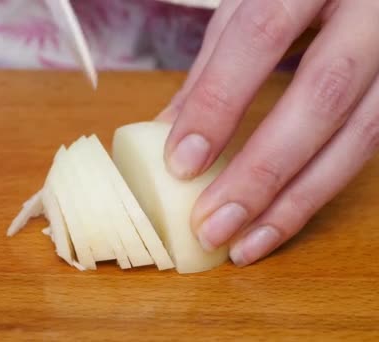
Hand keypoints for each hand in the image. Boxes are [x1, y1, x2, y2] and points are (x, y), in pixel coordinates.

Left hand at [157, 0, 378, 266]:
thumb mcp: (252, 5)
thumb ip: (214, 66)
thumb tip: (169, 132)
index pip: (262, 34)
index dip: (220, 101)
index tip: (181, 163)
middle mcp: (373, 12)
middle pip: (321, 96)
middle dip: (261, 170)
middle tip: (212, 225)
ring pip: (361, 135)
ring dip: (296, 200)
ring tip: (244, 243)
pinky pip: (371, 148)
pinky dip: (321, 189)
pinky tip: (281, 218)